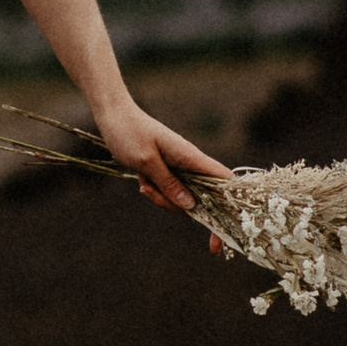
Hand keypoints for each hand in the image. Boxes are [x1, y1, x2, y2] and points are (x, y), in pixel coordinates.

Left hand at [94, 94, 232, 226]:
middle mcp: (191, 164)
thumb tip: (191, 207)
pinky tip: (141, 181)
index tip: (225, 229)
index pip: (225, 181)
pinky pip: (170, 192)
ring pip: (183, 199)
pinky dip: (156, 192)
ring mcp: (181, 169)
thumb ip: (168, 183)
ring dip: (163, 198)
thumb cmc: (130, 133)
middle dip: (179, 207)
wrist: (114, 116)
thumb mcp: (146, 161)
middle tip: (149, 192)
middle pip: (202, 199)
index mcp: (192, 157)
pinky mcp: (170, 172)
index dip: (232, 205)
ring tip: (142, 183)